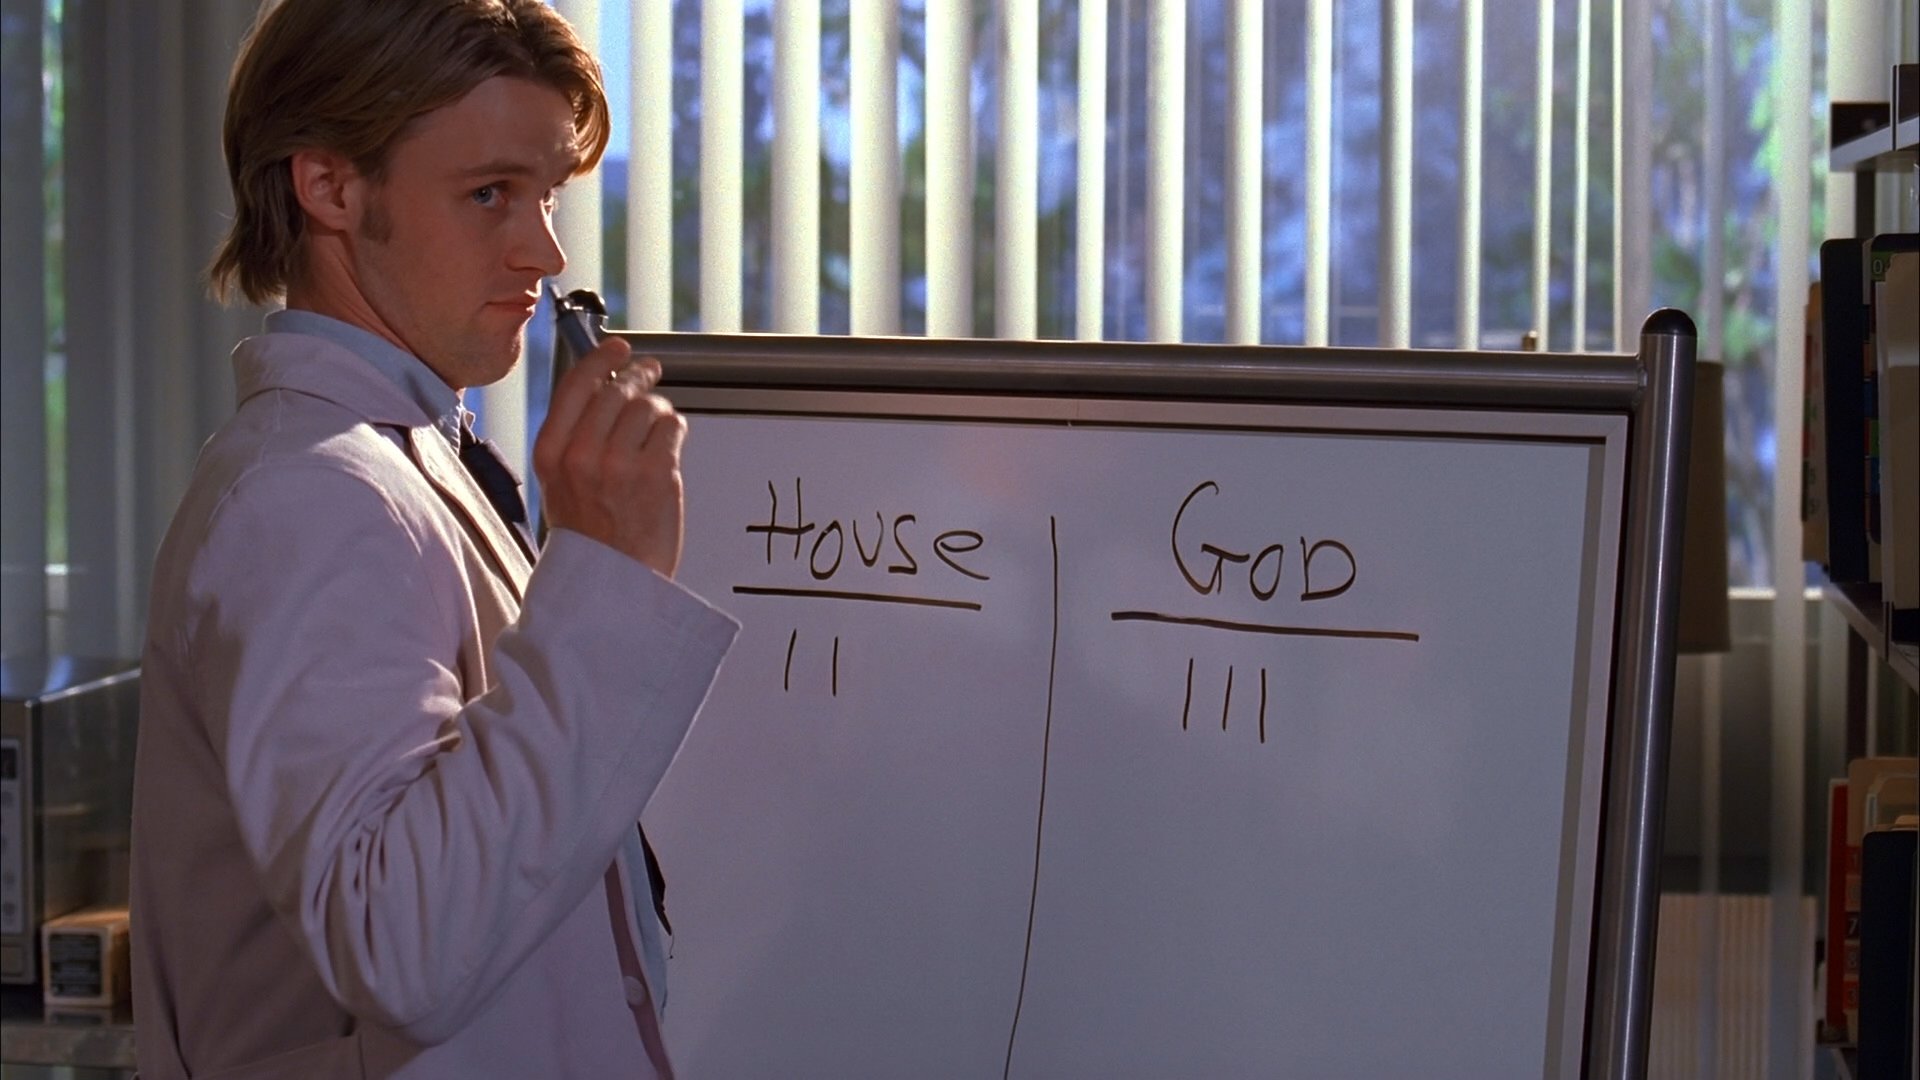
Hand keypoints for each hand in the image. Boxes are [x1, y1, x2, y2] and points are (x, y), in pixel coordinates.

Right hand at [533, 337, 686, 577]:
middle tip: (649, 372)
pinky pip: (673, 427)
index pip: (576, 385)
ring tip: (657, 427)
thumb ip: (574, 439)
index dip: (601, 360)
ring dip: (658, 410)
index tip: (618, 348)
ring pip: (648, 406)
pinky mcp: (657, 473)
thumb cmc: (591, 539)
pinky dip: (674, 431)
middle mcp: (582, 454)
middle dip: (638, 376)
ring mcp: (621, 463)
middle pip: (617, 390)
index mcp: (551, 454)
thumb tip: (605, 390)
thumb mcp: (561, 485)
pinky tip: (667, 447)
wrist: (612, 584)